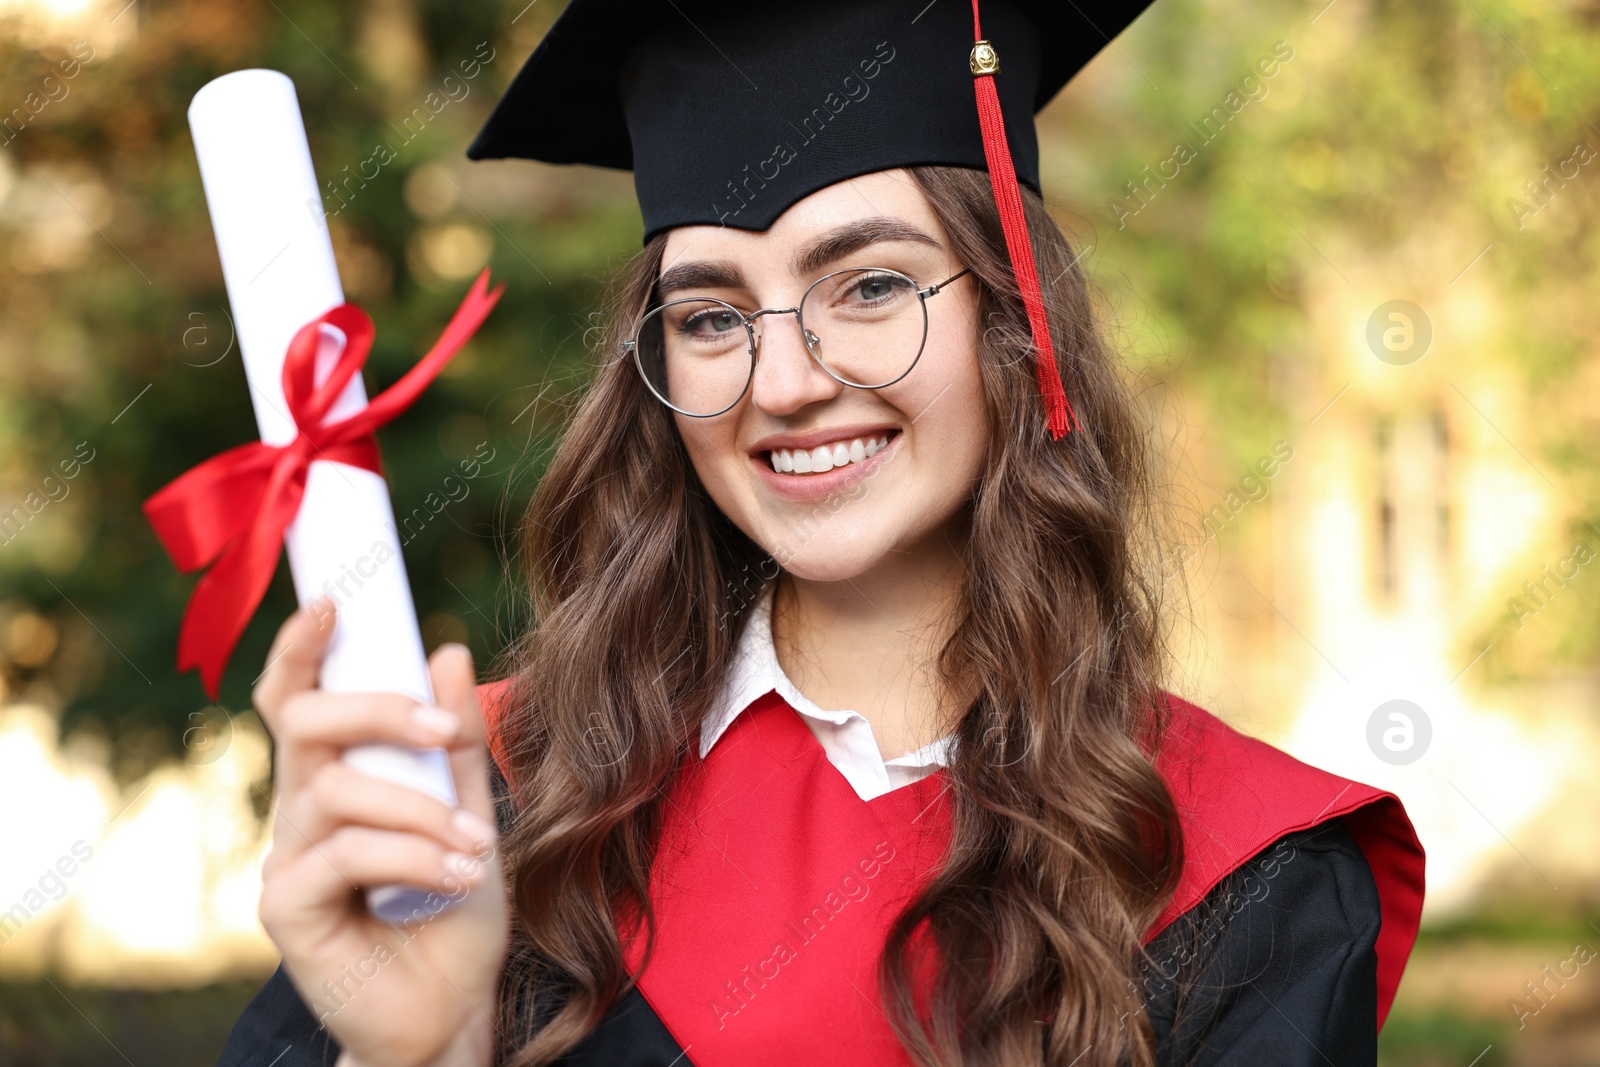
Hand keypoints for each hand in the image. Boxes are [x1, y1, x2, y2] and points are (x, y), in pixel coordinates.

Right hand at [253, 598, 508, 1066]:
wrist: (452, 1008)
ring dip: (420, 807)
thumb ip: (458, 744)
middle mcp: (300, 809)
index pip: (300, 699)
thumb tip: (448, 652)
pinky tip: (457, 877)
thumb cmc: (455, 913)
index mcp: (335, 778)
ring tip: (478, 844)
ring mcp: (288, 857)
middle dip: (378, 711)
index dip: (301, 649)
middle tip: (446, 734)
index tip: (334, 603)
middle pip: (306, 723)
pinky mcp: (288, 907)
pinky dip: (412, 857)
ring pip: (337, 788)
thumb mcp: (473, 812)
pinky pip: (345, 854)